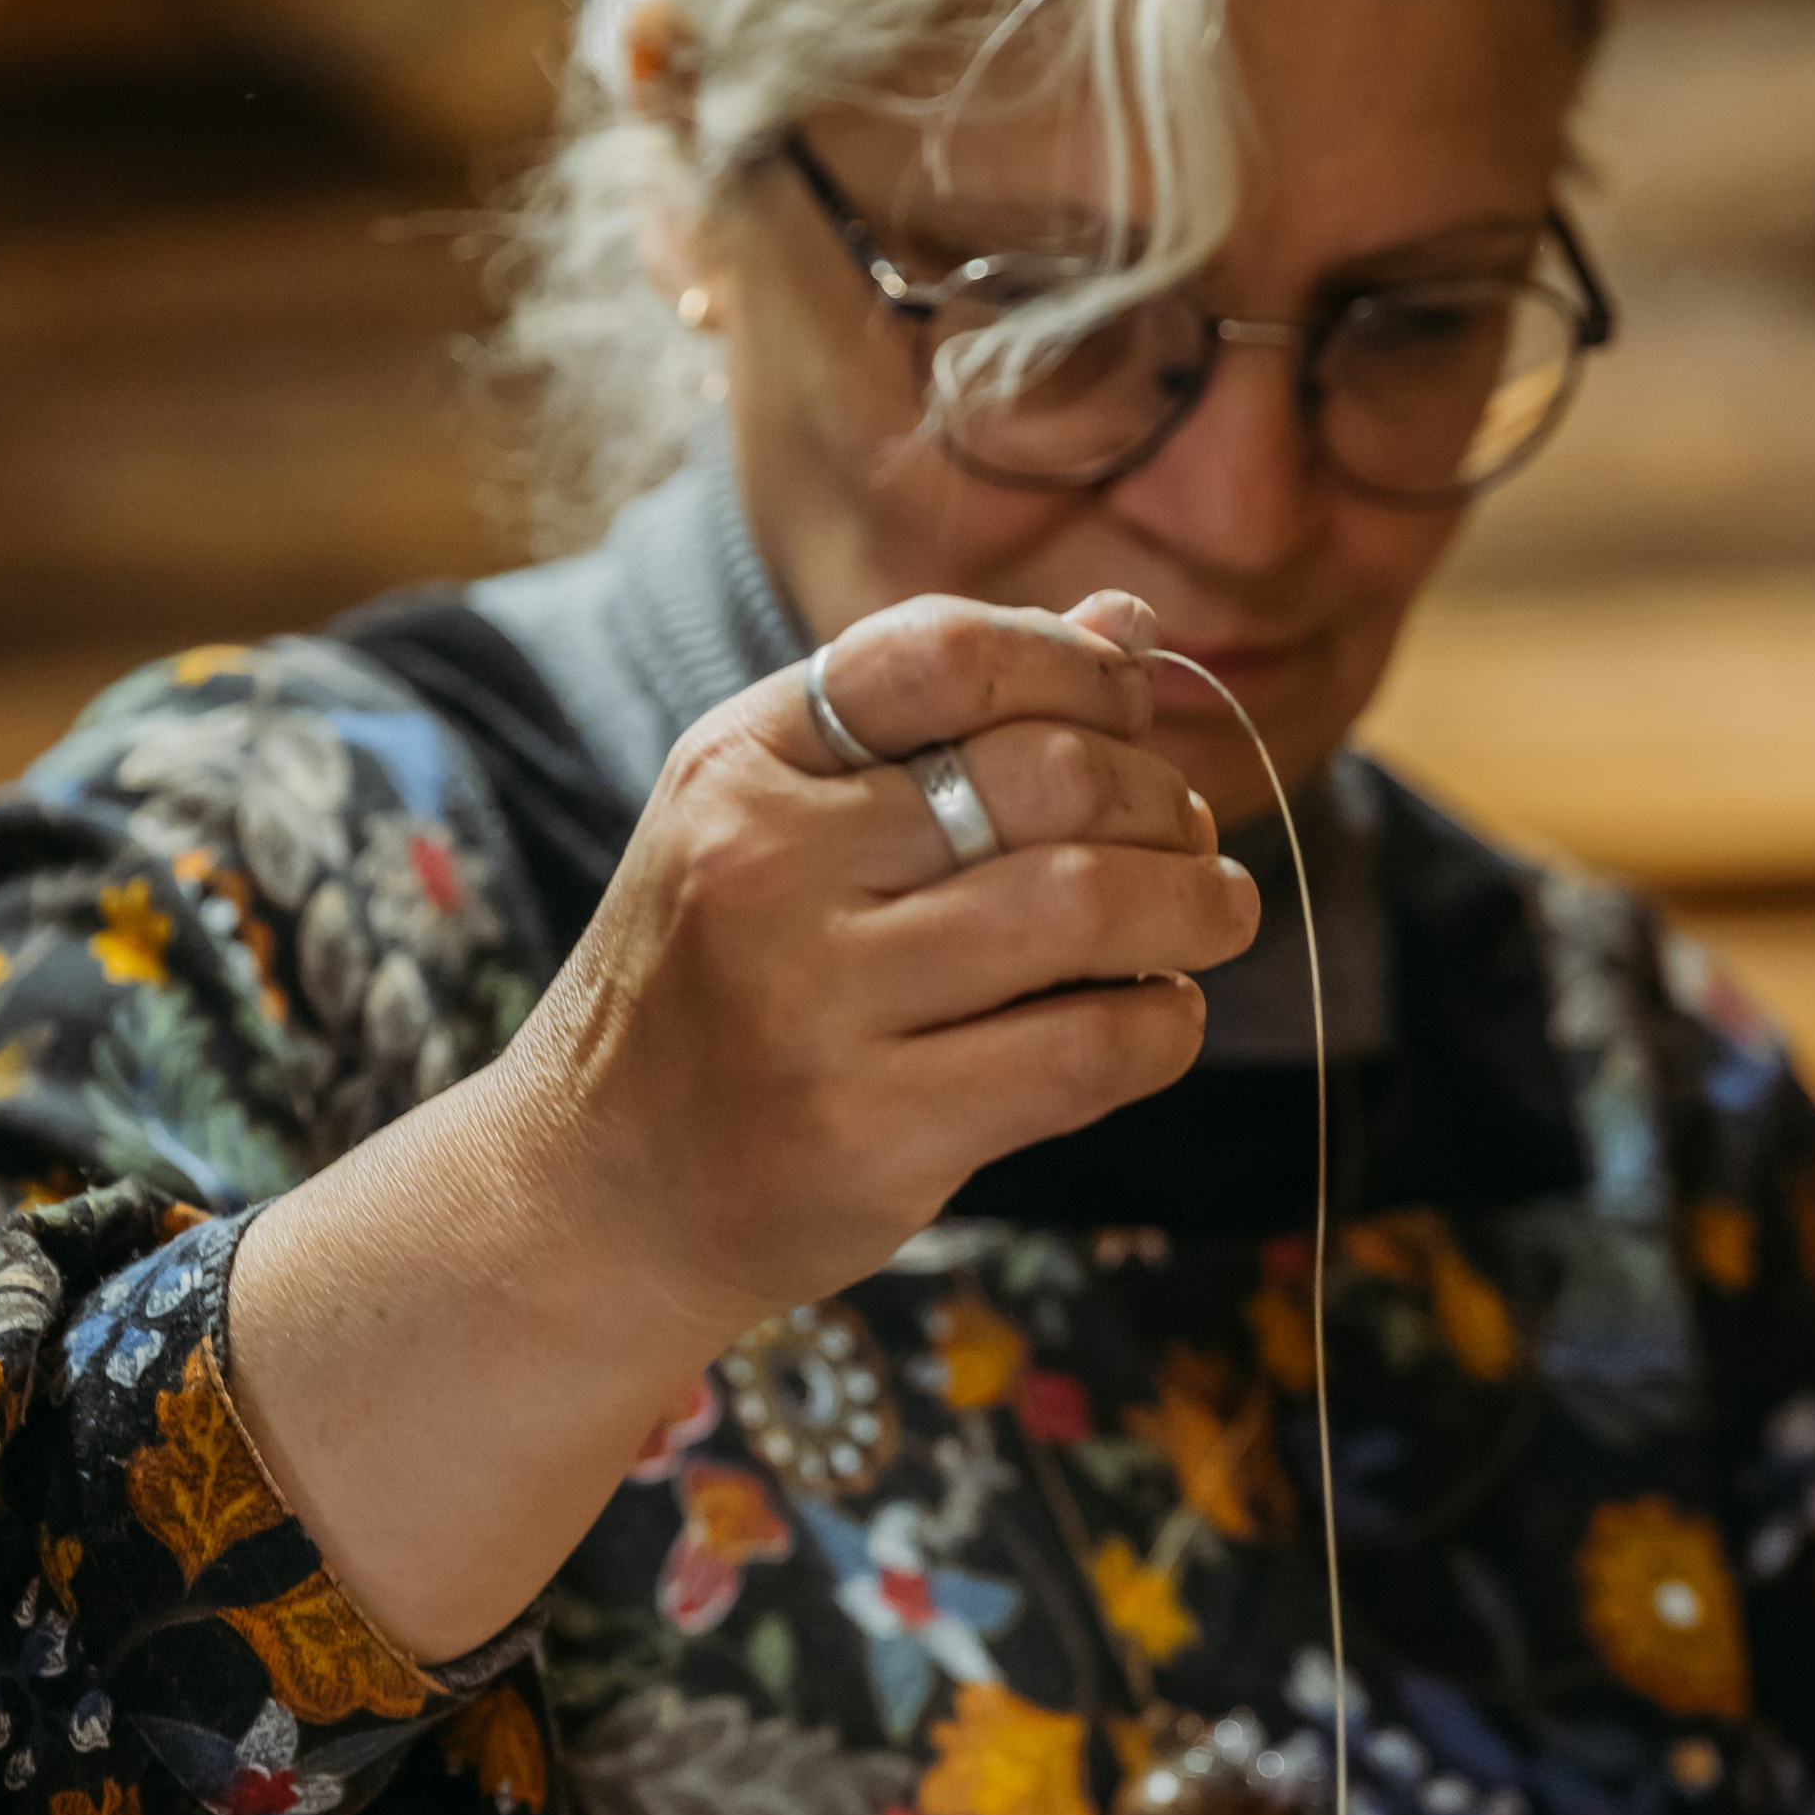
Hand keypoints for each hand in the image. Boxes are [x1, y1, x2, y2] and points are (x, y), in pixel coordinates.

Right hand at [507, 588, 1257, 1344]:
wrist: (598, 1191)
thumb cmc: (715, 995)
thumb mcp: (778, 827)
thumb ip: (942, 727)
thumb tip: (1131, 623)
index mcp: (742, 764)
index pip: (947, 651)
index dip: (1080, 667)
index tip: (1132, 711)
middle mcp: (767, 867)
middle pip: (1045, 775)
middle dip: (1160, 800)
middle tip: (1191, 840)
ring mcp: (816, 1003)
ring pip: (1081, 905)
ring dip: (1193, 904)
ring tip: (1216, 915)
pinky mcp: (874, 1127)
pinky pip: (1083, 1050)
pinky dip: (1164, 1025)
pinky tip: (1163, 1019)